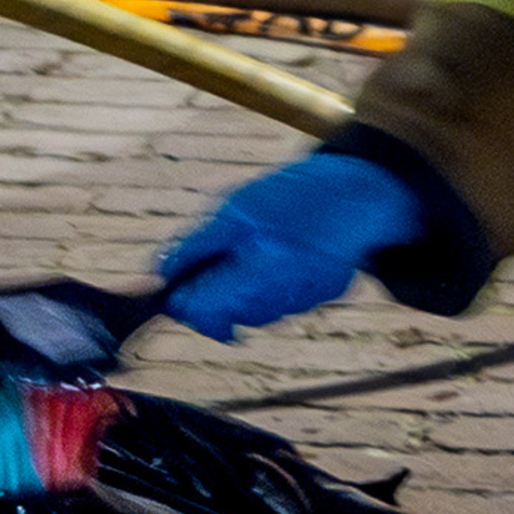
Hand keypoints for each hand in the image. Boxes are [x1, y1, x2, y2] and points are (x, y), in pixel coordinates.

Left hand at [155, 152, 422, 341]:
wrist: (355, 194)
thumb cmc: (287, 197)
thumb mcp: (233, 209)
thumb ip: (195, 247)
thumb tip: (159, 276)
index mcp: (258, 264)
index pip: (199, 308)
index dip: (182, 298)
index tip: (179, 282)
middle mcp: (282, 292)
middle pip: (222, 319)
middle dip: (210, 296)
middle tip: (218, 260)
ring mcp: (303, 300)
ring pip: (248, 315)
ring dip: (239, 294)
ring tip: (255, 253)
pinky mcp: (318, 301)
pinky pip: (276, 308)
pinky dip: (268, 290)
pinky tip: (280, 260)